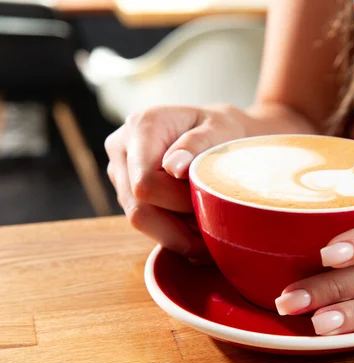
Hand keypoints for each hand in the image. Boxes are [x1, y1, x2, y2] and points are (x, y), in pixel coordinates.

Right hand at [105, 104, 246, 255]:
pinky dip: (172, 229)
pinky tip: (195, 222)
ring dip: (177, 232)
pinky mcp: (125, 189)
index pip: (146, 183)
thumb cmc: (222, 130)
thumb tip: (173, 168)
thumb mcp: (220, 129)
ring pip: (140, 220)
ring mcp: (119, 170)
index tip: (211, 203)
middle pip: (138, 208)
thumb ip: (197, 144)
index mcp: (142, 126)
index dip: (179, 202)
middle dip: (179, 227)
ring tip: (207, 225)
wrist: (217, 132)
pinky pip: (145, 220)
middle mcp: (122, 147)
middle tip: (214, 228)